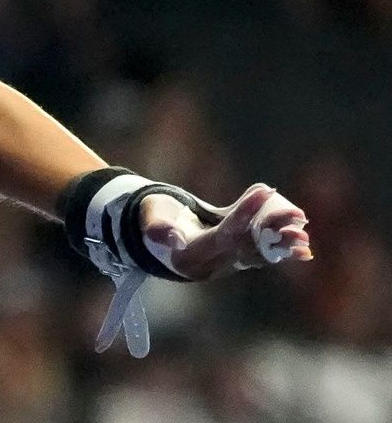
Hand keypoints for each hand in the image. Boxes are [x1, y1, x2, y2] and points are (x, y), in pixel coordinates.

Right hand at [141, 183, 311, 280]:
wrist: (159, 243)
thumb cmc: (155, 221)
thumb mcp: (151, 219)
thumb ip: (158, 228)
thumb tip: (176, 239)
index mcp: (192, 254)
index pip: (225, 233)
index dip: (245, 212)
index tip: (266, 190)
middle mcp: (213, 265)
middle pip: (248, 246)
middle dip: (273, 230)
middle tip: (298, 214)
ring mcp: (226, 266)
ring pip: (259, 254)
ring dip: (283, 244)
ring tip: (304, 232)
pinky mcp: (236, 260)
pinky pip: (262, 257)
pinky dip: (282, 254)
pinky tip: (305, 251)